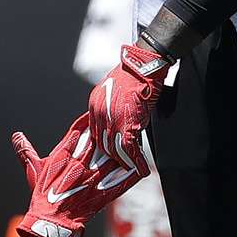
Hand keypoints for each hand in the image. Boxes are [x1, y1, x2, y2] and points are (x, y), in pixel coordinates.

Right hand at [12, 113, 146, 236]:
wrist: (51, 221)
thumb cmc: (42, 197)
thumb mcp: (32, 170)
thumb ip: (25, 151)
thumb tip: (16, 136)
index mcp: (63, 155)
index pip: (77, 131)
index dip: (87, 119)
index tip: (94, 110)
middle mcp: (80, 163)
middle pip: (97, 140)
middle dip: (106, 129)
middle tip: (116, 117)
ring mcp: (93, 177)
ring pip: (111, 156)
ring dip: (120, 147)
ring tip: (130, 136)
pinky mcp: (103, 193)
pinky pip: (120, 180)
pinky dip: (130, 172)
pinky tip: (140, 164)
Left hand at [87, 43, 170, 168]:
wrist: (142, 67)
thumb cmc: (132, 77)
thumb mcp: (114, 92)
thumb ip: (112, 108)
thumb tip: (118, 122)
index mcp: (94, 105)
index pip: (95, 132)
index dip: (104, 145)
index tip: (109, 154)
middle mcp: (99, 113)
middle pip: (102, 143)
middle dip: (112, 156)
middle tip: (120, 165)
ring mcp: (112, 120)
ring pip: (114, 149)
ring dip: (123, 161)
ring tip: (131, 168)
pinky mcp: (127, 124)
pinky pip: (129, 148)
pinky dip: (136, 161)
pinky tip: (141, 168)